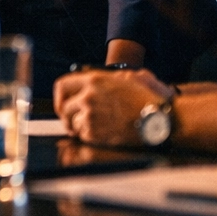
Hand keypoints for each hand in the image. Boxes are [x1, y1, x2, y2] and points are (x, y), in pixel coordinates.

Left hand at [53, 68, 169, 146]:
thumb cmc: (145, 100)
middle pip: (64, 108)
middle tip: (76, 122)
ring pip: (72, 124)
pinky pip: (82, 136)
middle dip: (68, 117)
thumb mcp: (125, 79)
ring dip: (81, 127)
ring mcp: (90, 115)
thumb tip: (89, 85)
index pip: (61, 85)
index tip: (63, 104)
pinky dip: (90, 136)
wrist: (157, 120)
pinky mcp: (93, 133)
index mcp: (94, 80)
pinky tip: (105, 132)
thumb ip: (104, 80)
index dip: (59, 97)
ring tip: (99, 126)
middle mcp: (88, 96)